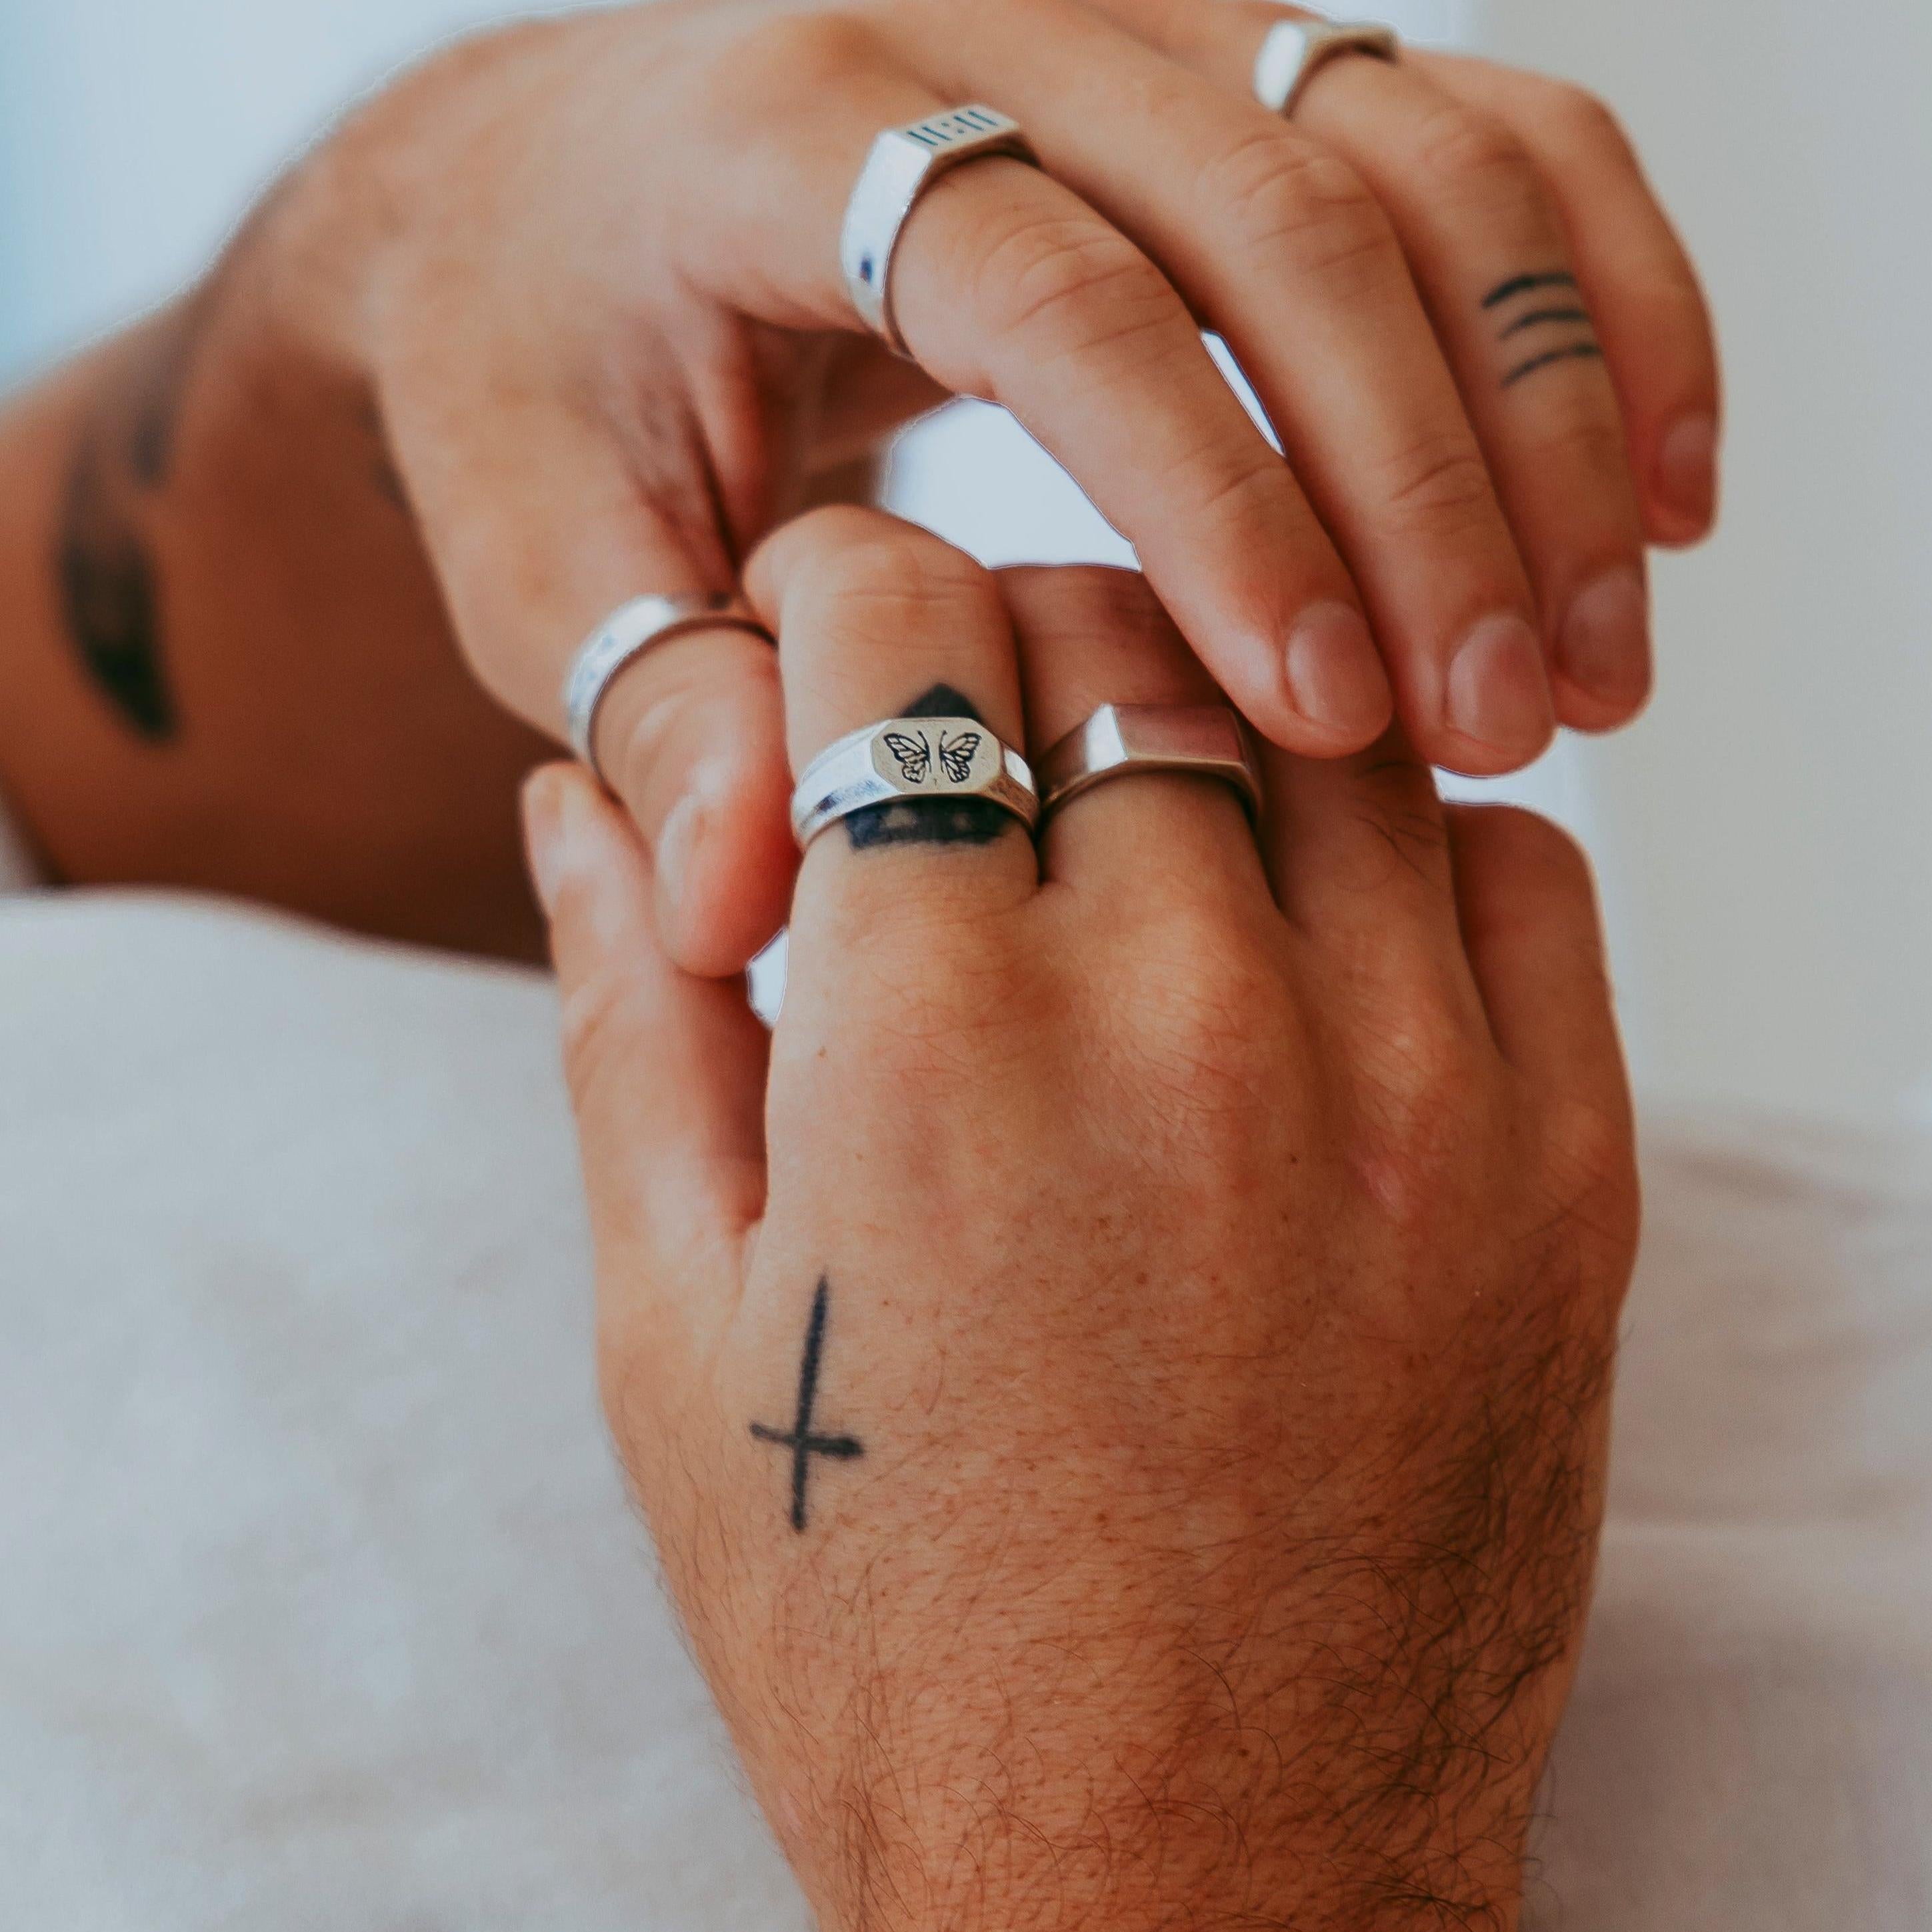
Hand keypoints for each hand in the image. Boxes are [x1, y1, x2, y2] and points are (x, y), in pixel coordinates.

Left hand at [266, 0, 1713, 970]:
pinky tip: (1665, 487)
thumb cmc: (551, 389)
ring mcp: (1133, 26)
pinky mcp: (1236, 66)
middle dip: (1434, 486)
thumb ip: (649, 719)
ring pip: (1425, 157)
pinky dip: (1603, 298)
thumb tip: (743, 910)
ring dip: (1554, 412)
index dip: (1219, 499)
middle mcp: (984, 30)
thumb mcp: (542, 559)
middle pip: (1289, 210)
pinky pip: (1477, 132)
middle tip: (1506, 728)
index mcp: (780, 139)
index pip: (1056, 293)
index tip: (1324, 715)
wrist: (570, 199)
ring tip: (1598, 665)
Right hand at [521, 507, 1639, 1928]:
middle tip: (977, 740)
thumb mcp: (676, 1338)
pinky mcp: (1559, 1173)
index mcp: (922, 1040)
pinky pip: (1522, 864)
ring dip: (1213, 713)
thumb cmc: (895, 1635)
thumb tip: (578, 803)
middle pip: (1110, 624)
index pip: (897, 621)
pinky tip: (1322, 933)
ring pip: (1318, 711)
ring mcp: (1405, 1086)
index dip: (845, 596)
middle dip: (1014, 636)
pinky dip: (1414, 840)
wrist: (1185, 1880)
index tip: (840, 653)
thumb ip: (627, 1022)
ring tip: (1145, 818)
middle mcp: (1180, 1018)